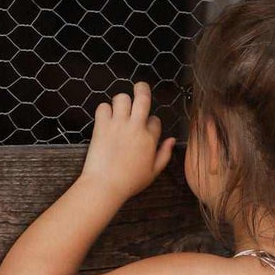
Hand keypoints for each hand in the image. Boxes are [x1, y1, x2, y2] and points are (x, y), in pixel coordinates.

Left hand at [80, 82, 175, 201]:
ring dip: (121, 101)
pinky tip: (105, 119)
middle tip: (139, 88)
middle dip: (142, 89)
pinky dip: (104, 110)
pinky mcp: (102, 126)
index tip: (145, 130)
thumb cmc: (129, 182)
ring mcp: (118, 125)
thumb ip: (164, 155)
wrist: (105, 186)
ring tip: (119, 110)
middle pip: (143, 97)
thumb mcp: (153, 173)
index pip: (155, 120)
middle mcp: (136, 127)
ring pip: (122, 98)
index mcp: (150, 139)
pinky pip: (103, 107)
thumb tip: (171, 140)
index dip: (151, 123)